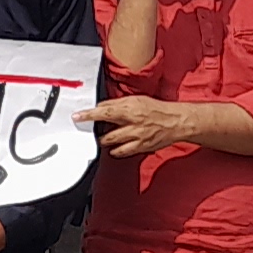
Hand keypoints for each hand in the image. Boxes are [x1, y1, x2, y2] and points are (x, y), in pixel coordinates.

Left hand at [80, 94, 204, 157]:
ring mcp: (137, 138)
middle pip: (107, 134)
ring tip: (105, 138)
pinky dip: (116, 150)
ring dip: (106, 142)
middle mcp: (133, 125)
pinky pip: (123, 152)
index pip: (104, 112)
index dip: (89, 115)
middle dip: (98, 134)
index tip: (77, 117)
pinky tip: (116, 147)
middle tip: (93, 131)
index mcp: (130, 110)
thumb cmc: (156, 109)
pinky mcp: (141, 148)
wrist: (176, 121)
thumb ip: (117, 104)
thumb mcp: (136, 100)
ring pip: (113, 145)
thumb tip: (100, 107)